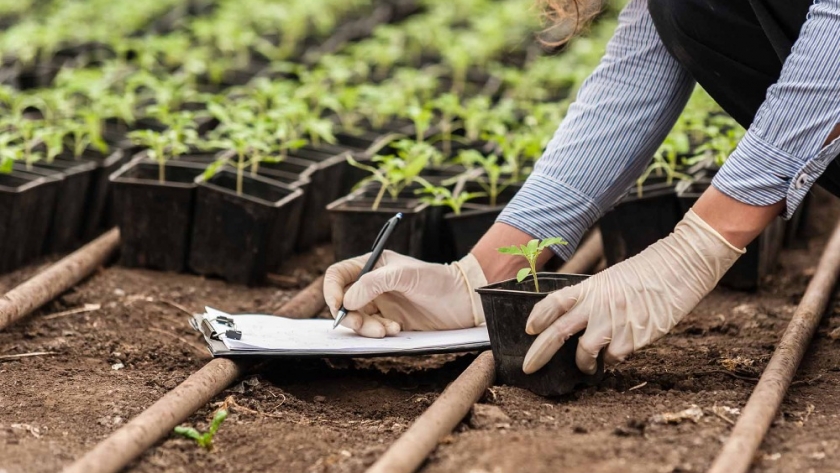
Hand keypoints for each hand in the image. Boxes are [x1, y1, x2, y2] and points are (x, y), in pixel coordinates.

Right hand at [323, 251, 487, 337]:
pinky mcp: (390, 320)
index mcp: (371, 265)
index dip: (331, 291)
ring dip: (367, 327)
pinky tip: (397, 330)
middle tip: (362, 325)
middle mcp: (372, 284)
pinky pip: (372, 330)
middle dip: (350, 316)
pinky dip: (379, 332)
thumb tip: (347, 301)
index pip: (338, 275)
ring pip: (357, 319)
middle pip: (343, 302)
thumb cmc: (437, 280)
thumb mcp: (404, 275)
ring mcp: (381, 303)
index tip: (338, 307)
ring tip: (388, 330)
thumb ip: (373, 283)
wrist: (464, 301)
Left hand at [523, 209, 744, 374]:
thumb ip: (589, 300)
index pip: (554, 301)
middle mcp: (597, 305)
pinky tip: (620, 351)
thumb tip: (570, 322)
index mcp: (589, 288)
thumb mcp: (609, 280)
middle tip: (529, 367)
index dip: (537, 316)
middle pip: (559, 332)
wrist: (678, 269)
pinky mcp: (634, 338)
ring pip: (585, 352)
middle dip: (539, 353)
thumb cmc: (643, 274)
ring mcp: (615, 322)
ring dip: (583, 363)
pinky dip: (613, 358)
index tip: (528, 329)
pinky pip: (613, 357)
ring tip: (587, 366)